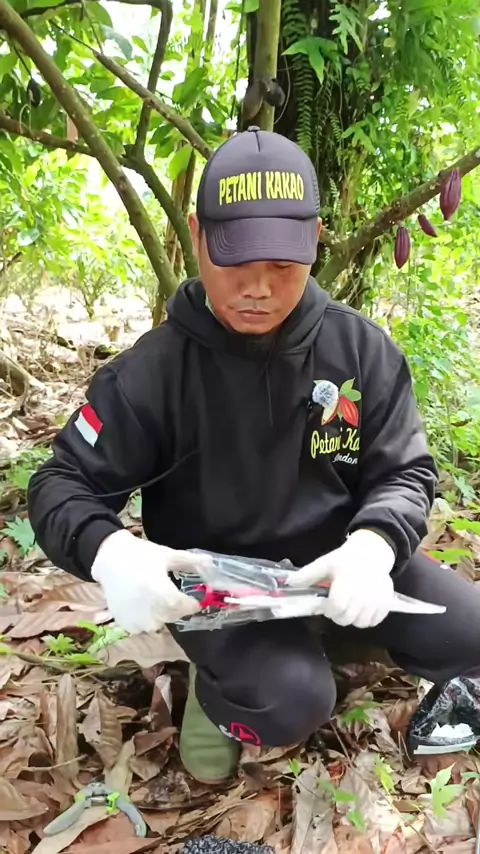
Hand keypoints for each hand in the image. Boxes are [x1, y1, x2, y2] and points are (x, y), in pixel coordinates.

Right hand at [91, 530, 211, 632]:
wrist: (109, 558)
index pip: (185, 607)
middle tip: (173, 595)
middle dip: (177, 607)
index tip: (195, 599)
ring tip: (156, 598)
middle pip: (173, 615)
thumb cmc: (140, 554)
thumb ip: (190, 561)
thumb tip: (211, 563)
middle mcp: (149, 609)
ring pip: (159, 623)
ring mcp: (135, 618)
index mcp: (161, 591)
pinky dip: (147, 619)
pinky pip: (143, 627)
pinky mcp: (124, 622)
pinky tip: (142, 604)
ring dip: (162, 614)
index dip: (192, 604)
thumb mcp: (167, 555)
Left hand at [287, 530, 395, 627]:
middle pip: (346, 618)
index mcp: (347, 584)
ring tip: (349, 607)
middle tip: (337, 606)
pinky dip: (367, 619)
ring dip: (352, 619)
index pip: (336, 608)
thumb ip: (307, 575)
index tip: (327, 604)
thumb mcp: (325, 563)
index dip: (329, 609)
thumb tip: (288, 583)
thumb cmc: (346, 559)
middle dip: (338, 615)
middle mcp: (363, 594)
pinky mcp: (386, 603)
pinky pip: (374, 621)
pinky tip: (361, 609)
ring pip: (360, 623)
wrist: (372, 553)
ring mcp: (377, 600)